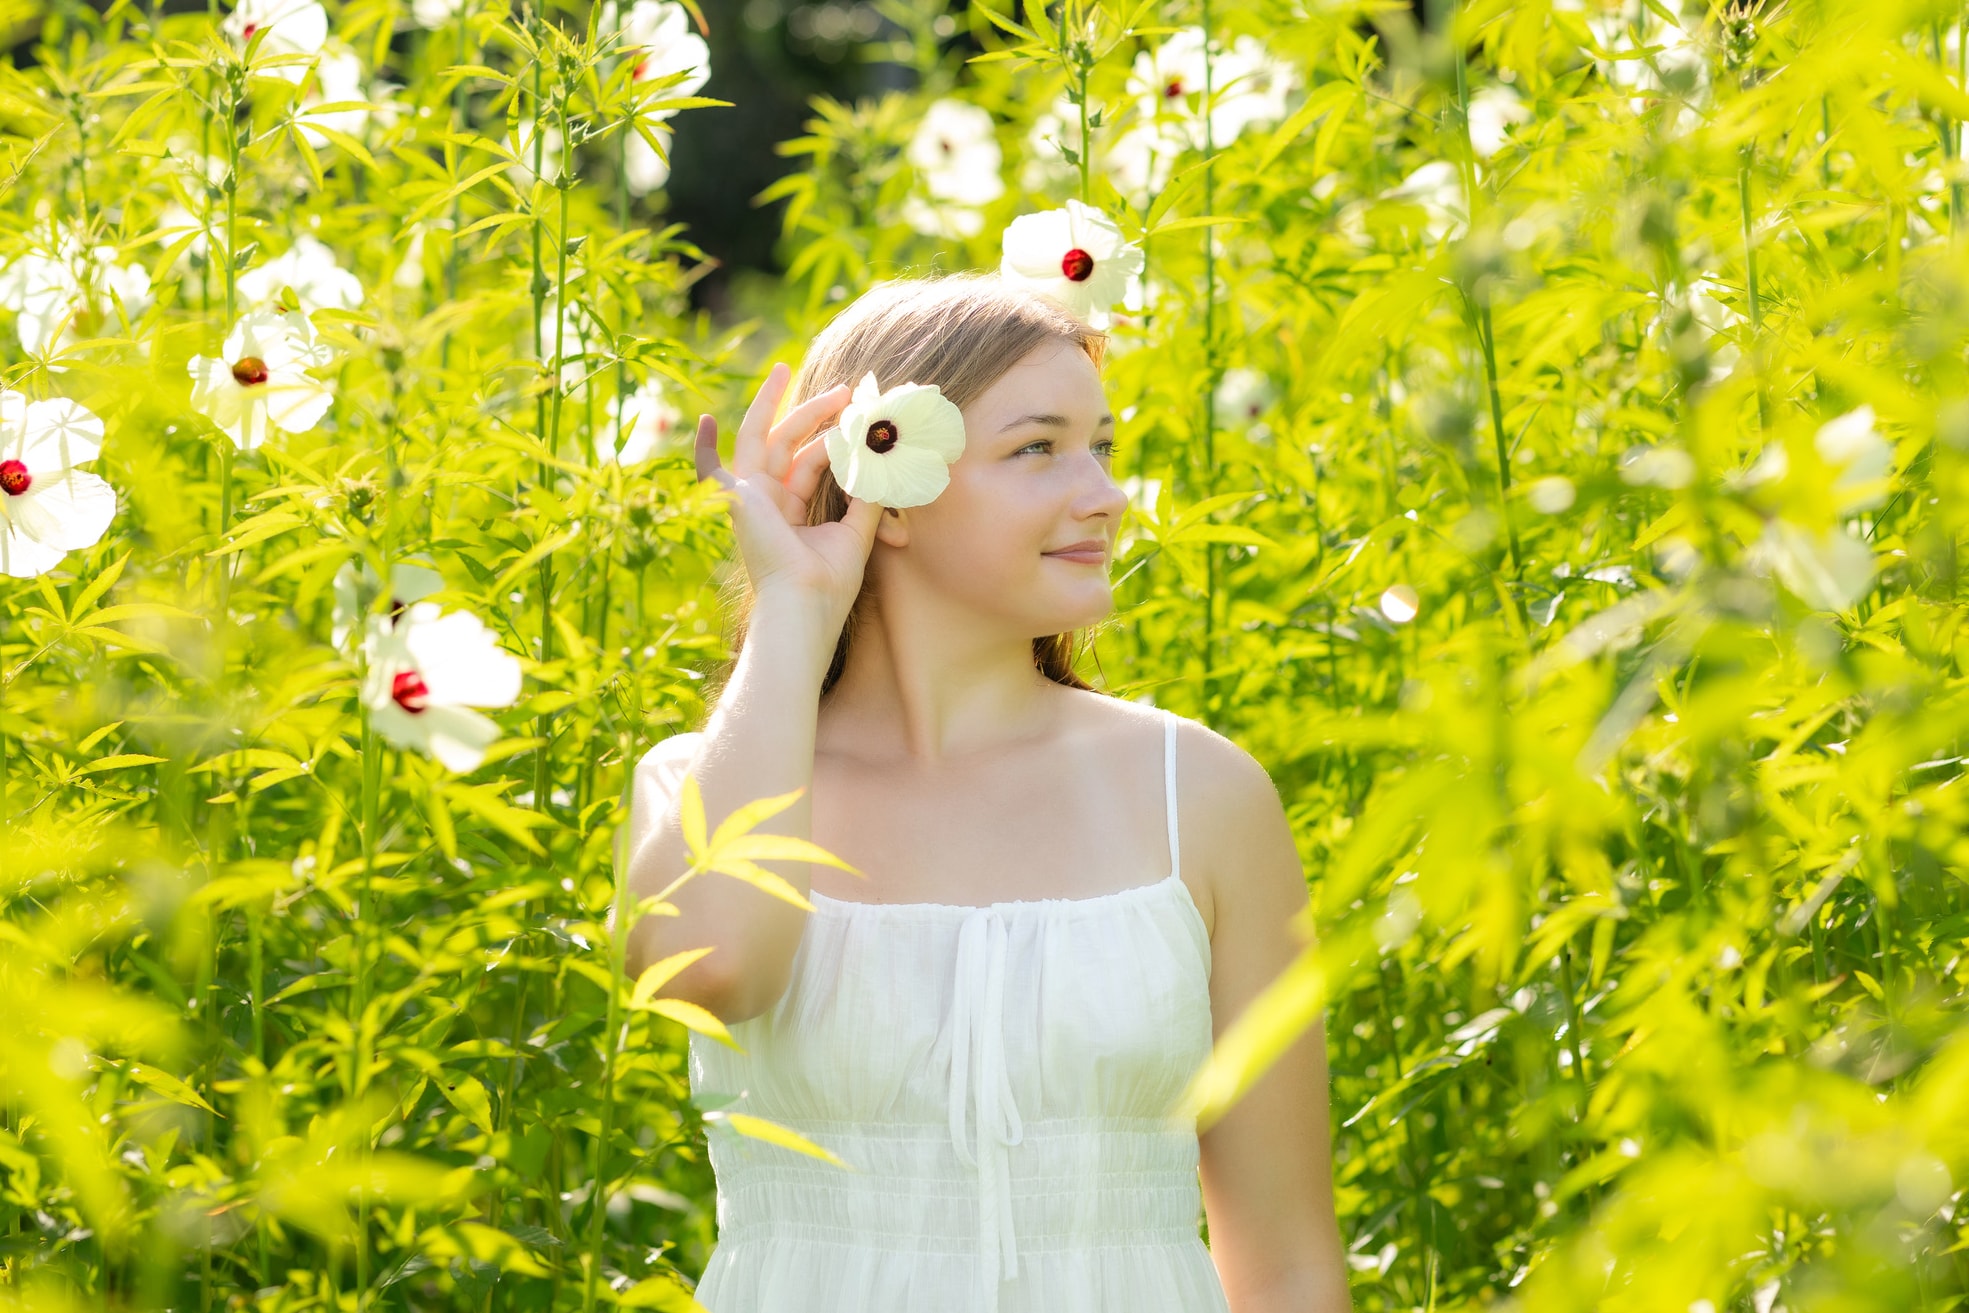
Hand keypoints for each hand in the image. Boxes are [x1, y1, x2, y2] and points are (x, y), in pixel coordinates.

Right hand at [694, 361, 885, 631]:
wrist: (805, 604)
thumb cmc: (830, 581)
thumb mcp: (857, 530)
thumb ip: (867, 494)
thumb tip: (881, 456)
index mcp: (792, 511)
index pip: (811, 461)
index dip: (835, 435)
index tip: (863, 414)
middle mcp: (767, 502)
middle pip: (789, 442)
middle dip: (812, 411)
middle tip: (844, 390)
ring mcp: (747, 500)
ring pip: (762, 439)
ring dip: (776, 405)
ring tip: (788, 369)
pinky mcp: (733, 501)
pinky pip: (709, 470)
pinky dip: (702, 447)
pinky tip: (705, 419)